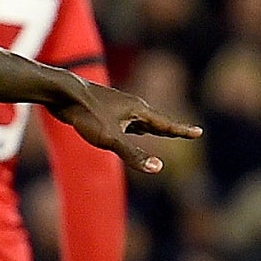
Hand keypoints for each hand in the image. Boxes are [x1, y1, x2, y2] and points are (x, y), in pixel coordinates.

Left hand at [47, 77, 198, 175]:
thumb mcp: (110, 138)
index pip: (165, 124)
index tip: (199, 132)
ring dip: (150, 128)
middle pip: (155, 121)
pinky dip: (131, 127)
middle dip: (169, 129)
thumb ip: (133, 154)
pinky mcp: (101, 109)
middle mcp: (130, 106)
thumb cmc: (86, 114)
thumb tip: (158, 168)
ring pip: (138, 120)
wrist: (62, 92)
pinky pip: (123, 120)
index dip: (182, 131)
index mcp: (138, 111)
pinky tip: (126, 130)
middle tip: (185, 133)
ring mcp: (116, 107)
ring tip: (160, 132)